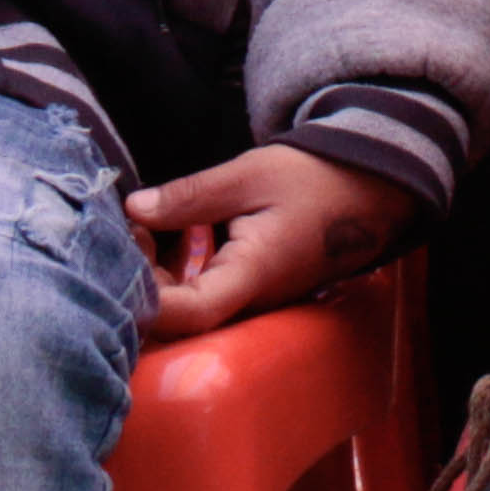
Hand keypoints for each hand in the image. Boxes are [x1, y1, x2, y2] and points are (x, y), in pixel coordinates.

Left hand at [126, 144, 405, 339]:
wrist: (371, 189)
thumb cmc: (317, 179)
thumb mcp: (250, 174)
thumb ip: (191, 196)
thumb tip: (133, 209)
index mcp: (253, 275)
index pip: (191, 313)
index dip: (146, 300)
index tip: (117, 261)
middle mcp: (251, 299)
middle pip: (180, 315)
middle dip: (141, 279)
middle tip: (126, 228)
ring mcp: (252, 298)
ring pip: (189, 306)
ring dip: (156, 272)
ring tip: (141, 226)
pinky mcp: (251, 289)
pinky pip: (203, 292)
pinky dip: (177, 268)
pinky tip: (168, 233)